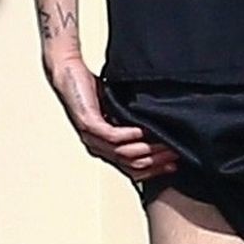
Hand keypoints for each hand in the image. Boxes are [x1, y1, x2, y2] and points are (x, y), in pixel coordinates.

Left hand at [48, 54, 177, 180]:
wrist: (68, 73)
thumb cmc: (92, 90)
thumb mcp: (118, 111)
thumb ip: (134, 124)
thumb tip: (160, 131)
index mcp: (105, 148)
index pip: (131, 170)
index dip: (154, 170)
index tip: (174, 164)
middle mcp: (98, 147)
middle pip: (131, 165)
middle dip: (156, 161)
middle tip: (175, 154)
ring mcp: (91, 137)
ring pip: (123, 154)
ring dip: (148, 150)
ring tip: (165, 143)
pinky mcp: (88, 123)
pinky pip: (113, 136)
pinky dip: (131, 135)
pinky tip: (143, 131)